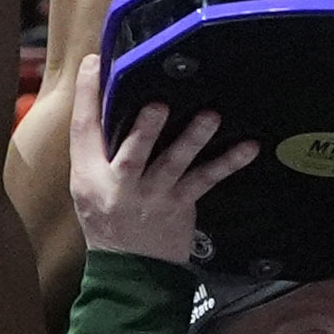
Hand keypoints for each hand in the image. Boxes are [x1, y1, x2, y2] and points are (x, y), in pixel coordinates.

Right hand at [69, 52, 258, 265]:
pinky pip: (207, 180)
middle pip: (132, 151)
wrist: (129, 270)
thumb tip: (111, 95)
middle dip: (145, 129)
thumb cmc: (107, 217)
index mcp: (90, 175)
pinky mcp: (182, 204)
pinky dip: (229, 163)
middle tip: (159, 104)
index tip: (93, 63)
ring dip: (193, 139)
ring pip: (174, 163)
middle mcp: (120, 185)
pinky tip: (250, 147)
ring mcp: (154, 195)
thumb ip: (98, 146)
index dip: (86, 96)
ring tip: (211, 117)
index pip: (83, 131)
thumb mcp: (88, 184)